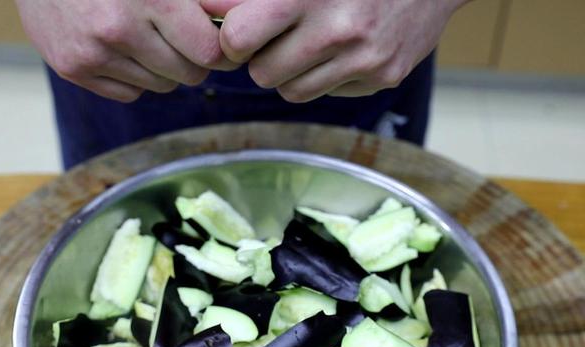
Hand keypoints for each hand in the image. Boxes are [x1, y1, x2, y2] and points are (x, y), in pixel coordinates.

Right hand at [16, 0, 236, 101]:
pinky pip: (130, 94)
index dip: (220, 50)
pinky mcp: (72, 69)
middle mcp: (119, 28)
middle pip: (189, 74)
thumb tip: (242, 12)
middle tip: (181, 38)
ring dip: (164, 68)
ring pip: (162, 86)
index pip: (209, 52)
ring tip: (146, 36)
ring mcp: (92, 53)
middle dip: (193, 60)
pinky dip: (134, 78)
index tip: (217, 43)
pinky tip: (121, 49)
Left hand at [202, 0, 466, 102]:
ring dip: (292, 72)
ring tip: (310, 41)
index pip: (238, 38)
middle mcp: (338, 29)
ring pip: (292, 92)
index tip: (243, 30)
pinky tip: (342, 49)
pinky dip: (326, 77)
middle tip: (278, 36)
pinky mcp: (383, 77)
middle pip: (263, 74)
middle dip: (262, 59)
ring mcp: (365, 59)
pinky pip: (328, 93)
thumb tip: (208, 8)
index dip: (234, 37)